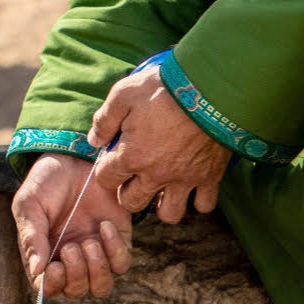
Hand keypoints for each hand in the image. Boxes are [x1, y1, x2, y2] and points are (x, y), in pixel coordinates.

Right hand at [11, 153, 133, 297]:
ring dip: (96, 269)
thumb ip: (31, 237)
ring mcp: (96, 253)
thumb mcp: (29, 204)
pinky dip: (114, 250)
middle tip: (71, 246)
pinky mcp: (118, 241)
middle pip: (77, 291)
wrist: (76, 156)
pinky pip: (122, 264)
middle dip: (76, 275)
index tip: (54, 268)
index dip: (52, 286)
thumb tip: (36, 271)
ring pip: (101, 286)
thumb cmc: (47, 180)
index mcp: (45, 255)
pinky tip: (104, 226)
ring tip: (89, 241)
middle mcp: (70, 260)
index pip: (48, 288)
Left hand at [88, 63, 231, 222]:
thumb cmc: (164, 90)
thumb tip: (93, 140)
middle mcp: (156, 174)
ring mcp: (184, 179)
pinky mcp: (210, 176)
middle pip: (132, 203)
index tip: (113, 157)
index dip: (106, 169)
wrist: (211, 89)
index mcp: (131, 156)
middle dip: (128, 191)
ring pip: (168, 214)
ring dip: (162, 204)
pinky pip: (204, 205)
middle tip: (134, 173)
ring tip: (161, 186)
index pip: (105, 179)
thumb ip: (104, 120)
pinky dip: (197, 199)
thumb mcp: (123, 94)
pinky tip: (191, 184)